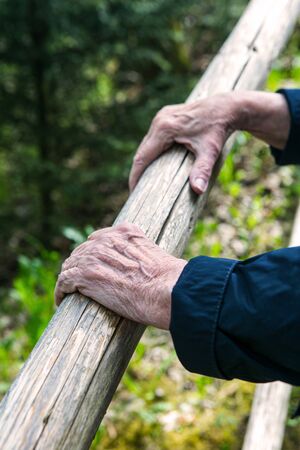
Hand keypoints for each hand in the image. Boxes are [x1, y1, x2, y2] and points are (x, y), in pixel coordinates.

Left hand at [55, 223, 186, 329]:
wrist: (166, 290)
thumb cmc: (169, 281)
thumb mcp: (155, 256)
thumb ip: (141, 255)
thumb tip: (141, 272)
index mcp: (124, 232)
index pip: (98, 239)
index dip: (93, 254)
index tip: (93, 266)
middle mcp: (107, 239)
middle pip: (81, 251)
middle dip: (79, 266)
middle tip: (80, 283)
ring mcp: (94, 256)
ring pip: (70, 265)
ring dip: (68, 278)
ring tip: (68, 292)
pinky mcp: (85, 275)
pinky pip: (64, 281)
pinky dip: (61, 291)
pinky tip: (62, 301)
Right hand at [129, 94, 235, 194]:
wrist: (227, 107)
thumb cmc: (218, 130)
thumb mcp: (210, 151)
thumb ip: (202, 170)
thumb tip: (198, 190)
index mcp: (164, 128)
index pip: (142, 157)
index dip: (136, 176)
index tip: (134, 193)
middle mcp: (159, 120)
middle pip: (142, 151)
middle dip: (138, 171)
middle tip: (137, 192)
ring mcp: (161, 116)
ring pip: (146, 144)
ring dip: (144, 161)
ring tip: (144, 181)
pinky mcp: (166, 116)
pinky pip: (153, 138)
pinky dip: (151, 152)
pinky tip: (153, 164)